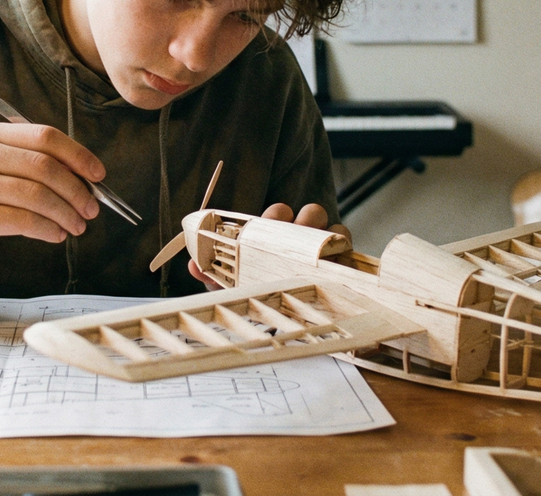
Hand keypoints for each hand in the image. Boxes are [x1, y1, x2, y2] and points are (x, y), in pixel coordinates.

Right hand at [0, 122, 102, 269]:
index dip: (77, 155)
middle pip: (43, 166)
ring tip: (78, 226)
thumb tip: (90, 181)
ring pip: (36, 194)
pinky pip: (23, 220)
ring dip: (66, 213)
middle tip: (92, 209)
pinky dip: (48, 228)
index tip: (98, 175)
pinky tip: (57, 235)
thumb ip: (38, 167)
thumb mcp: (1, 169)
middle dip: (76, 189)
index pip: (44, 136)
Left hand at [188, 203, 349, 288]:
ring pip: (332, 227)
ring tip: (319, 248)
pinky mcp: (342, 262)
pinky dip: (345, 247)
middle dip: (305, 219)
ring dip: (326, 233)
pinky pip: (348, 244)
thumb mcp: (234, 290)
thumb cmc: (260, 300)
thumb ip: (213, 277)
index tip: (273, 219)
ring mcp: (324, 249)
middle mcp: (302, 238)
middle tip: (298, 232)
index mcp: (276, 237)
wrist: (290, 327)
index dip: (277, 213)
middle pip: (311, 213)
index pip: (279, 213)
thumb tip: (192, 265)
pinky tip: (338, 260)